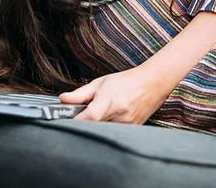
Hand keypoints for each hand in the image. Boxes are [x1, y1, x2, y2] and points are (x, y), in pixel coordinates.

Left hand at [59, 65, 174, 123]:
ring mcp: (126, 125)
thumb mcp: (101, 83)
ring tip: (98, 116)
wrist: (152, 84)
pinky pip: (112, 134)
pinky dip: (106, 129)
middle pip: (93, 128)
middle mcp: (119, 114)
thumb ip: (81, 93)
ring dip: (95, 128)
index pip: (90, 117)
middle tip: (78, 118)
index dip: (76, 121)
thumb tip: (63, 99)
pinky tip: (109, 120)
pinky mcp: (131, 131)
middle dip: (83, 125)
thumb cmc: (126, 82)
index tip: (65, 122)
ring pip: (102, 132)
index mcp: (109, 100)